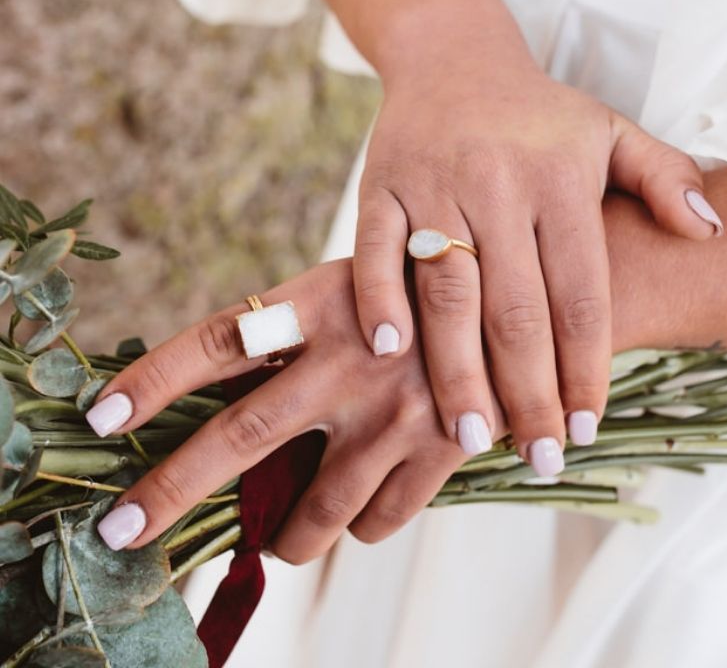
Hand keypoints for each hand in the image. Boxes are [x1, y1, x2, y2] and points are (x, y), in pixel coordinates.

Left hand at [85, 260, 485, 562]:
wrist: (524, 297)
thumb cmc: (424, 289)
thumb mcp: (358, 286)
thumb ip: (300, 337)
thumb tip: (225, 402)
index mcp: (321, 306)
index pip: (217, 341)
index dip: (153, 379)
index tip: (100, 417)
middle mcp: (350, 362)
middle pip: (239, 437)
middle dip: (171, 491)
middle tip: (122, 529)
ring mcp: (394, 414)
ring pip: (312, 514)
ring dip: (284, 539)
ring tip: (277, 541)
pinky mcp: (440, 452)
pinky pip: (378, 523)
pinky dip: (358, 528)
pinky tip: (361, 511)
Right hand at [353, 43, 721, 473]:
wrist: (452, 56)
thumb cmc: (535, 112)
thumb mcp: (609, 130)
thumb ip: (664, 177)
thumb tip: (710, 230)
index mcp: (561, 179)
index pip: (581, 294)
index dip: (586, 367)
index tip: (586, 427)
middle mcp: (500, 184)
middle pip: (516, 308)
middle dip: (529, 391)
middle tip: (538, 456)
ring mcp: (434, 185)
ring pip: (449, 291)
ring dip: (458, 368)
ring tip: (472, 435)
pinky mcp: (380, 185)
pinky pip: (375, 249)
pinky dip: (380, 299)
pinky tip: (390, 353)